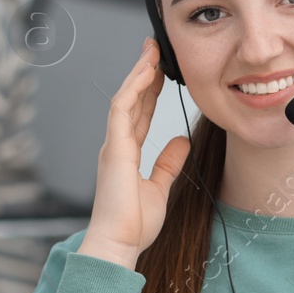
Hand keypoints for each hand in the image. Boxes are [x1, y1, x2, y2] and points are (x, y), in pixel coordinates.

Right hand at [77, 39, 190, 269]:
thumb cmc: (133, 224)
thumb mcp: (159, 188)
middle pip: (131, 100)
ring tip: (151, 51)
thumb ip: (168, 163)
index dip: (149, 91)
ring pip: (125, 98)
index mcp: (125, 154)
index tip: (161, 71)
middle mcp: (116, 145)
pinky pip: (121, 109)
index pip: (139, 114)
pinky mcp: (113, 147)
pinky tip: (146, 71)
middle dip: (142, 73)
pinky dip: (133, 88)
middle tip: (155, 49)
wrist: (119, 243)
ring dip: (138, 73)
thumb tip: (181, 141)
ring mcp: (113, 145)